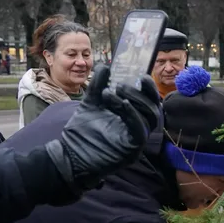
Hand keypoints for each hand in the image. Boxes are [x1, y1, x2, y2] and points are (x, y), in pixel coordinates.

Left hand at [45, 64, 159, 191]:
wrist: (69, 155)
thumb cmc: (82, 133)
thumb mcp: (90, 103)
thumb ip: (99, 86)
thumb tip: (105, 67)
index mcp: (132, 118)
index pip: (150, 102)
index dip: (149, 88)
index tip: (142, 75)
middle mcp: (138, 129)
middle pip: (153, 108)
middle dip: (140, 93)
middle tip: (121, 85)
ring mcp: (137, 141)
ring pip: (149, 118)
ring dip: (134, 101)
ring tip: (112, 93)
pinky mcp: (132, 150)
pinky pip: (139, 131)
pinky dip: (133, 115)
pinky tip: (122, 104)